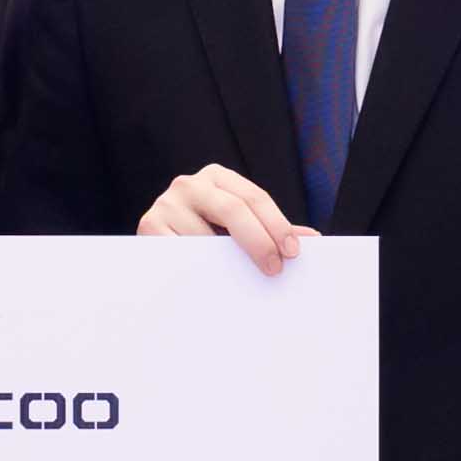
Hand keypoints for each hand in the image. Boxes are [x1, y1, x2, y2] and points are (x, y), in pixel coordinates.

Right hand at [139, 165, 308, 271]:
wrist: (153, 251)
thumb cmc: (204, 237)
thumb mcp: (236, 227)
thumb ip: (269, 230)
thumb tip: (312, 239)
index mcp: (216, 177)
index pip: (253, 197)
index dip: (276, 224)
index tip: (292, 251)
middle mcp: (189, 184)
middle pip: (233, 210)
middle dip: (259, 241)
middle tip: (275, 269)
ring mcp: (166, 204)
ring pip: (206, 238)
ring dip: (227, 264)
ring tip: (241, 282)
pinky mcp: (148, 227)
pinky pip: (182, 254)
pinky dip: (199, 269)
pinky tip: (212, 283)